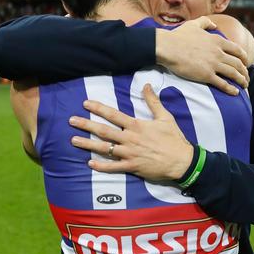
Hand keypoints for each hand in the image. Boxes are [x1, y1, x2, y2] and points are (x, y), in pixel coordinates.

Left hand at [69, 84, 192, 181]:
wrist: (182, 161)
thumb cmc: (174, 138)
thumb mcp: (165, 117)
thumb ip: (153, 101)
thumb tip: (147, 85)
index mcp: (137, 126)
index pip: (113, 115)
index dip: (98, 108)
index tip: (86, 104)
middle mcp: (130, 139)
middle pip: (104, 131)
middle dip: (86, 125)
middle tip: (71, 121)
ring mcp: (130, 154)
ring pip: (104, 148)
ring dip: (88, 144)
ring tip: (73, 141)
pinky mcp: (132, 167)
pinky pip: (113, 167)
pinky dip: (101, 166)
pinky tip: (90, 163)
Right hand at [155, 17, 248, 94]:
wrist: (168, 47)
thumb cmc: (178, 36)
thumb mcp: (194, 24)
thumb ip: (206, 22)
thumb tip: (214, 25)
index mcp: (217, 41)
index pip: (237, 50)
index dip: (243, 57)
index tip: (245, 63)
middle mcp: (218, 52)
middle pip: (238, 63)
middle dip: (245, 72)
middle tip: (246, 77)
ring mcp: (213, 64)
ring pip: (233, 74)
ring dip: (241, 81)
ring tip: (244, 85)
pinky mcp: (206, 75)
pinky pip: (222, 84)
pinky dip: (231, 89)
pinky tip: (235, 92)